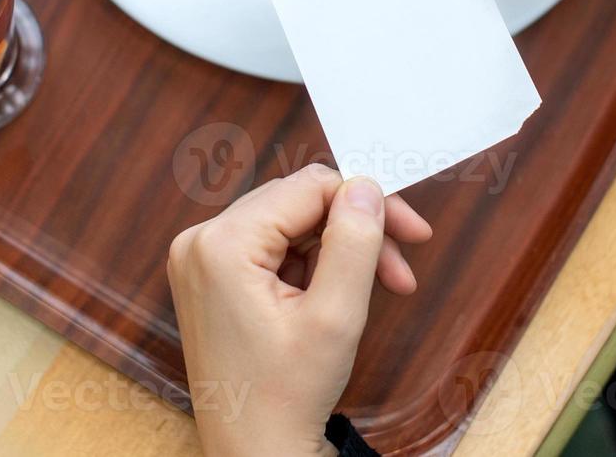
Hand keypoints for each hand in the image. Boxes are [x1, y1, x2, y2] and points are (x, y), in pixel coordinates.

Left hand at [167, 164, 432, 456]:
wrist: (253, 454)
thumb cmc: (285, 398)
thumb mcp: (334, 318)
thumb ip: (353, 243)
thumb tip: (365, 186)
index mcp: (221, 245)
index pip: (308, 188)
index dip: (367, 202)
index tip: (414, 232)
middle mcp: (201, 242)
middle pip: (297, 203)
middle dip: (356, 230)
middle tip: (401, 268)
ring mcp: (201, 260)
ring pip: (289, 224)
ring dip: (338, 250)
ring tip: (378, 288)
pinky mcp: (210, 278)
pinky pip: (272, 247)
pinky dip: (311, 264)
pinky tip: (335, 297)